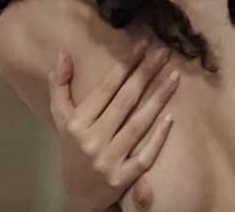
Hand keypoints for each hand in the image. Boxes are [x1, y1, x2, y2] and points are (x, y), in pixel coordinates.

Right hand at [48, 42, 178, 211]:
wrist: (78, 191)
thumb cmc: (74, 144)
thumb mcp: (61, 116)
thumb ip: (60, 84)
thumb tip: (64, 52)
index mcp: (77, 123)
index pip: (106, 87)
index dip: (125, 63)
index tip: (143, 44)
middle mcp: (91, 141)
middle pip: (125, 101)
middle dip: (145, 73)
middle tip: (164, 52)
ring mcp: (107, 162)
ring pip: (137, 125)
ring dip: (158, 99)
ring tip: (174, 77)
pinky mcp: (122, 180)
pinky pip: (144, 157)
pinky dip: (157, 138)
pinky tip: (171, 118)